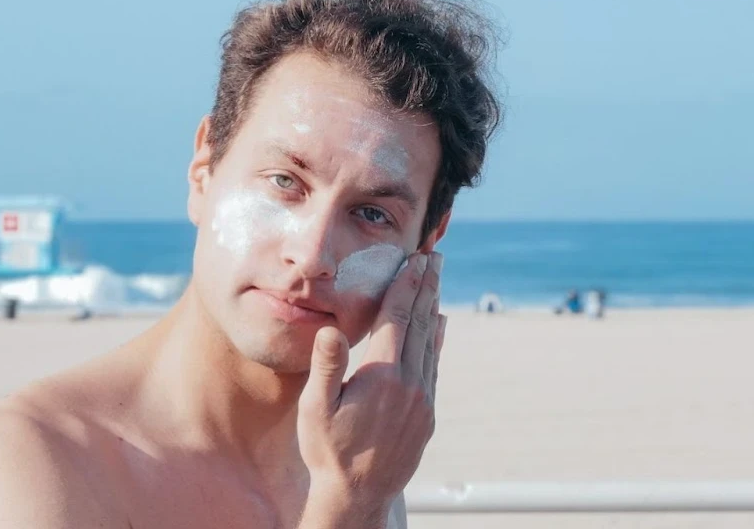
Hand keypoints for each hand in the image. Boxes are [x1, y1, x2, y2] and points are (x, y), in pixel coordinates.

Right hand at [297, 251, 446, 519]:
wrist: (357, 495)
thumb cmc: (328, 451)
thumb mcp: (316, 409)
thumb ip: (326, 367)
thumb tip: (330, 329)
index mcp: (383, 376)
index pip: (397, 318)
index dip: (406, 285)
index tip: (415, 259)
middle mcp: (410, 384)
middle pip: (420, 323)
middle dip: (425, 287)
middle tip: (433, 257)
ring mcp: (422, 399)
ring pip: (430, 342)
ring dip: (432, 308)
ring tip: (435, 282)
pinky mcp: (427, 414)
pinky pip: (433, 366)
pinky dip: (436, 340)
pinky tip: (438, 325)